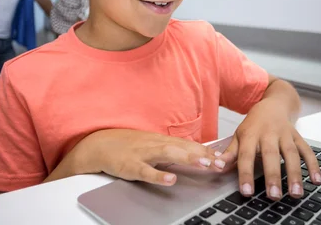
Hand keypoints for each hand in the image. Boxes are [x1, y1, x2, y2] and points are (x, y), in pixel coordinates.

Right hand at [66, 129, 225, 185]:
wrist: (98, 145)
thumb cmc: (126, 146)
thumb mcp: (151, 146)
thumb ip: (171, 150)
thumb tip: (193, 155)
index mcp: (160, 141)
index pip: (187, 144)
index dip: (205, 151)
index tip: (222, 157)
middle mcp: (154, 144)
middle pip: (182, 147)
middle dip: (202, 154)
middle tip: (220, 162)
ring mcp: (142, 154)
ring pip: (168, 154)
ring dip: (187, 158)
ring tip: (204, 164)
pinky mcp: (130, 166)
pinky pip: (145, 171)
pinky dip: (158, 175)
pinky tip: (171, 179)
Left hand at [220, 98, 320, 200]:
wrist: (273, 103)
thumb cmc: (254, 124)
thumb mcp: (239, 135)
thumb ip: (230, 152)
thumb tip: (216, 166)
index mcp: (250, 135)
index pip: (246, 156)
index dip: (245, 174)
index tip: (246, 192)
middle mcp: (268, 133)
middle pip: (271, 155)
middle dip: (273, 176)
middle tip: (274, 196)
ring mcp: (285, 134)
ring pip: (291, 153)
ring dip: (295, 174)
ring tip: (296, 193)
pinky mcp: (298, 136)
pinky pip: (307, 150)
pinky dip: (313, 165)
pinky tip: (316, 180)